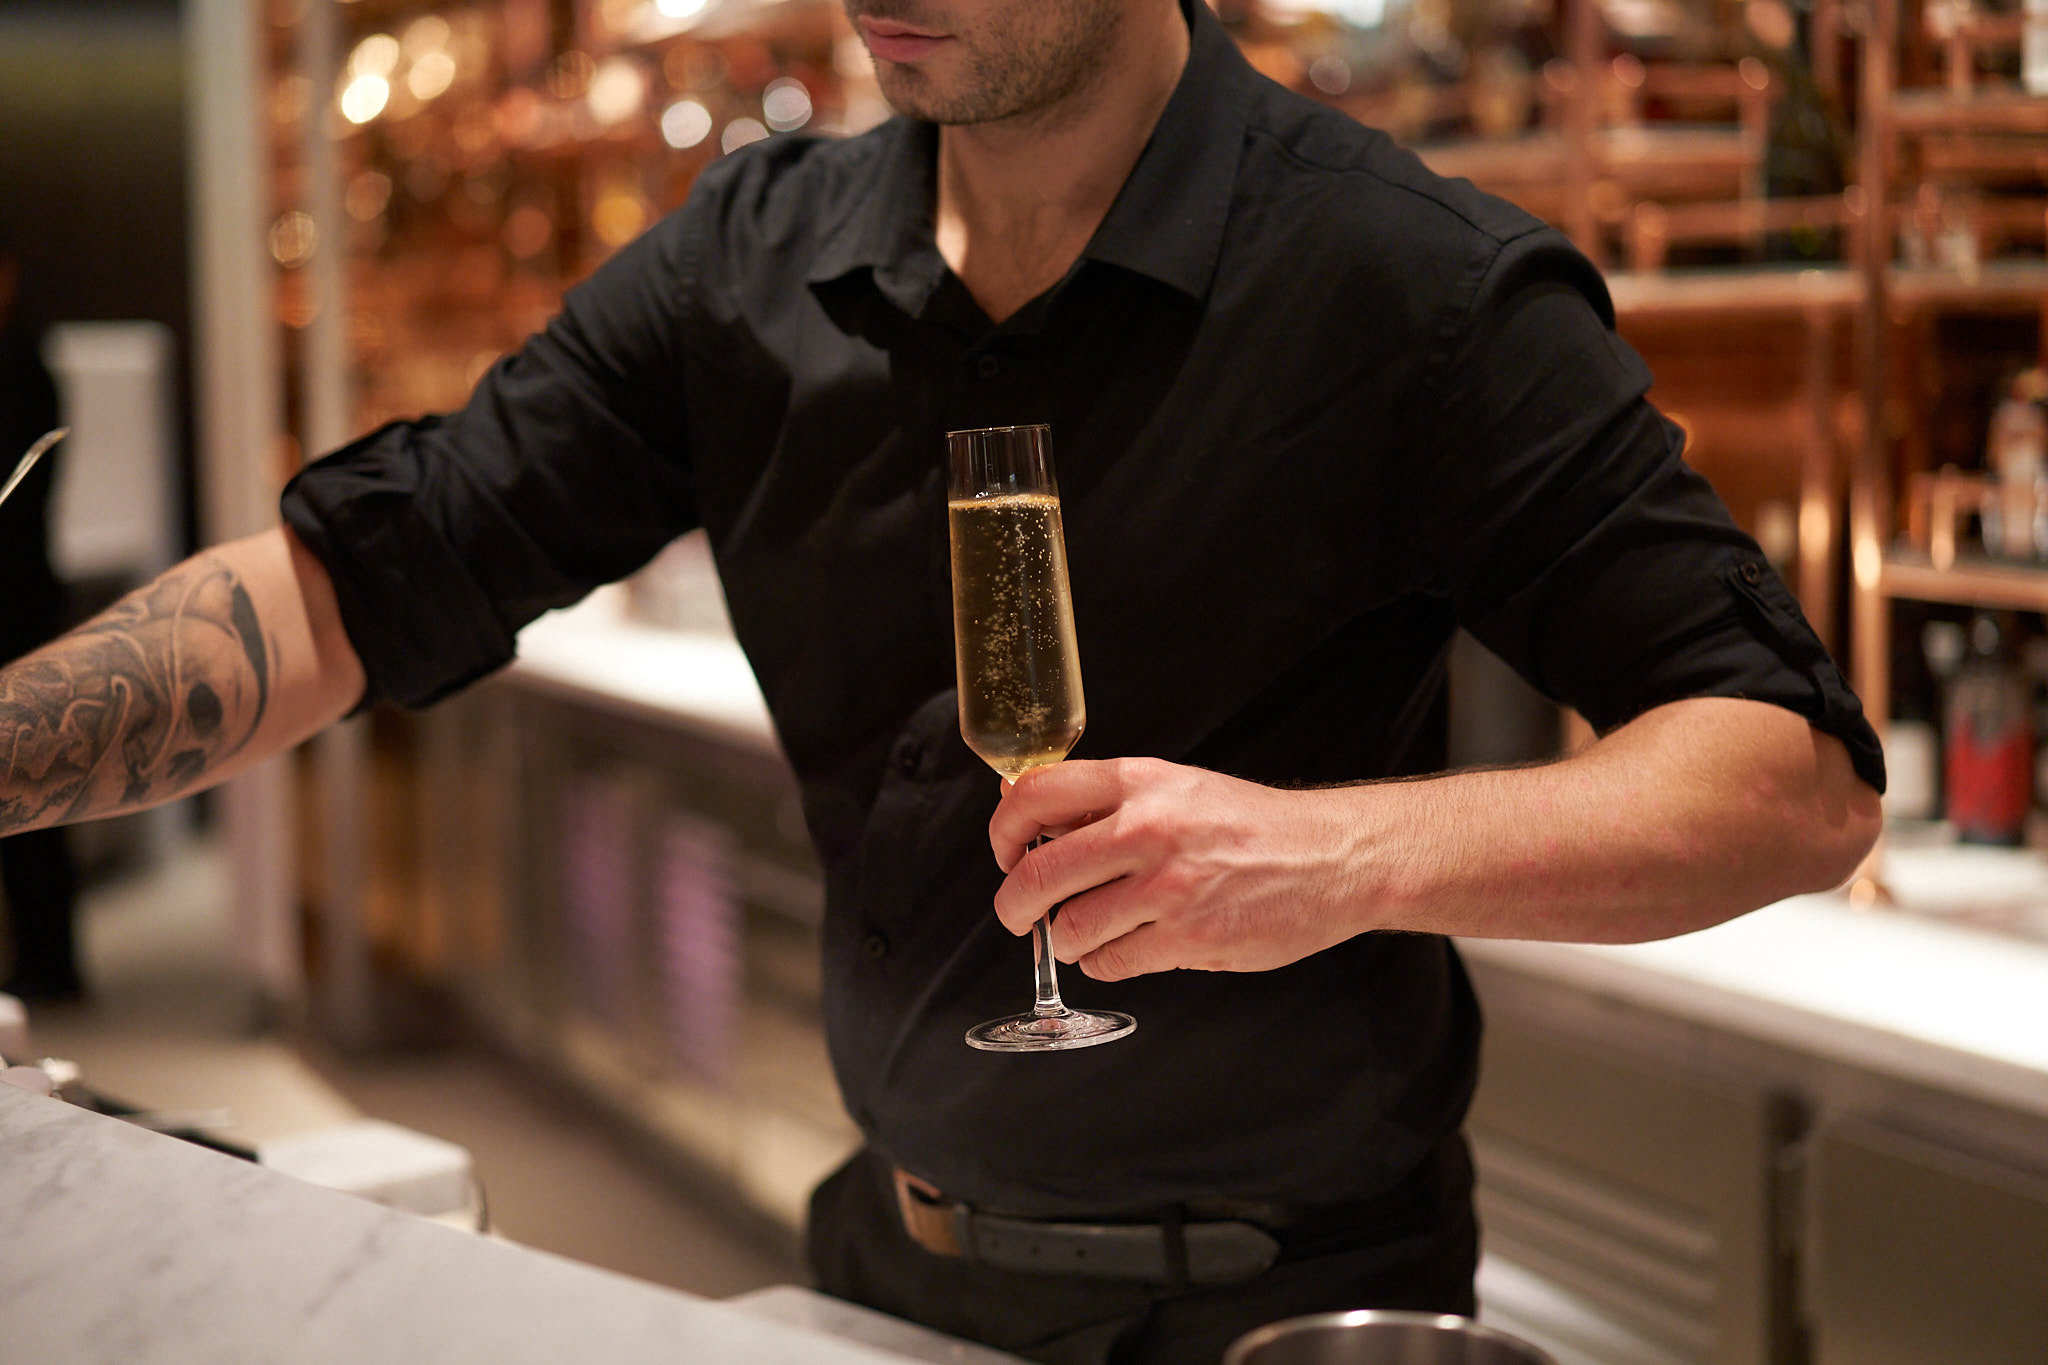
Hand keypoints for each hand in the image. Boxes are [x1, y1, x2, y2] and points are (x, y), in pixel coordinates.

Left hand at [988, 758, 1373, 980]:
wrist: (1332, 857)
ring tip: (1088, 933)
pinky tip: (1126, 948)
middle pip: (1037, 873)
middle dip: (1014, 905)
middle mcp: (1148, 828)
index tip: (1006, 852)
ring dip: (1067, 940)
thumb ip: (1106, 802)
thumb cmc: (1252, 826)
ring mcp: (1169, 886)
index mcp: (1140, 782)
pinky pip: (1112, 962)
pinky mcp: (1189, 936)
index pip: (1036, 796)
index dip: (1003, 831)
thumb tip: (1025, 811)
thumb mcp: (1176, 787)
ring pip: (1070, 928)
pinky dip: (1106, 963)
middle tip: (1019, 914)